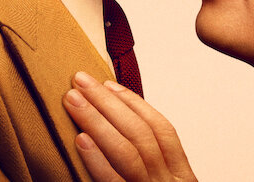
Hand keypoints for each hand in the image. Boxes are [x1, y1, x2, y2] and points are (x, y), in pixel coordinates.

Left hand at [63, 72, 196, 181]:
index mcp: (180, 175)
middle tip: (81, 82)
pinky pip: (112, 181)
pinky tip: (81, 139)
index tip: (109, 85)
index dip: (135, 104)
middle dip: (108, 102)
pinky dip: (97, 158)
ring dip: (97, 120)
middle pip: (141, 134)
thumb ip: (146, 161)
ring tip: (73, 100)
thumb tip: (115, 124)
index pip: (161, 130)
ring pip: (127, 151)